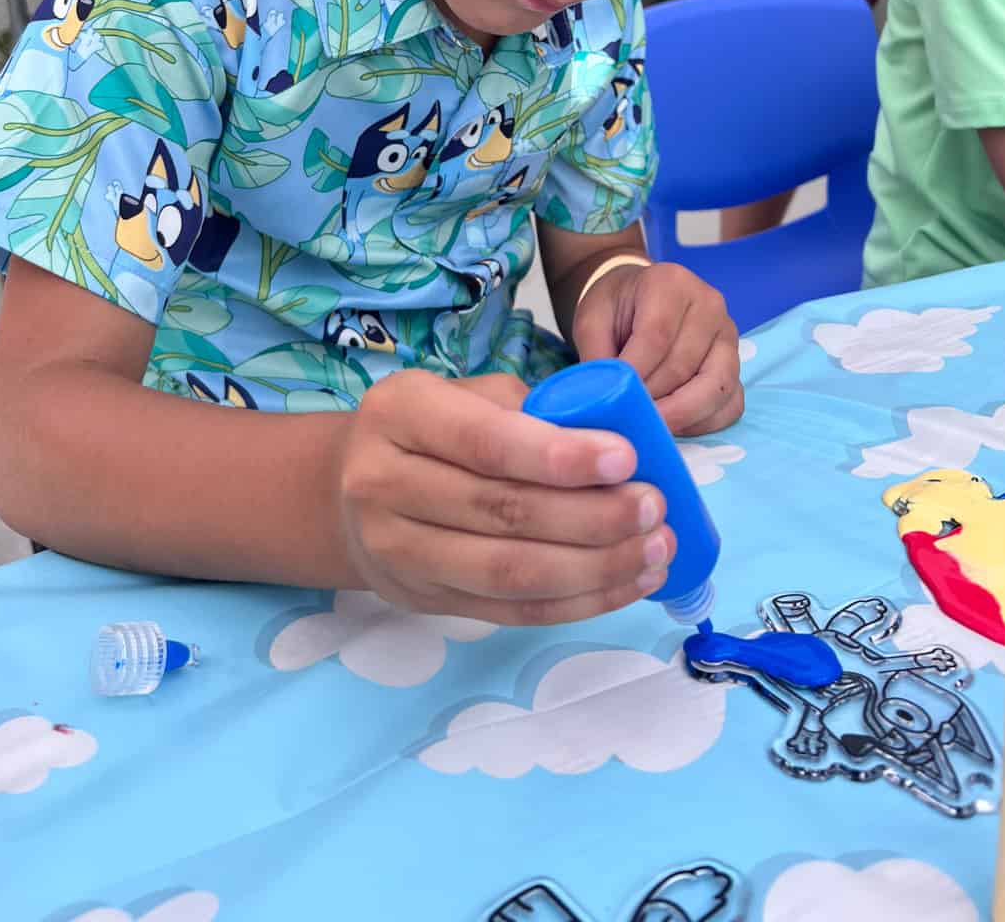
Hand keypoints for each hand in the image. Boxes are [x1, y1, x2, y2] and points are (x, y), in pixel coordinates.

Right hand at [337, 370, 674, 623]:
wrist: (349, 489)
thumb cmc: (433, 429)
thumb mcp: (467, 395)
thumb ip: (531, 412)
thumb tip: (621, 446)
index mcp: (400, 413)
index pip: (485, 442)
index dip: (559, 456)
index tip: (626, 458)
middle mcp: (385, 482)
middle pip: (503, 511)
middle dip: (592, 516)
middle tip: (654, 508)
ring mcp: (398, 550)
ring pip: (509, 572)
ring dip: (596, 567)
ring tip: (655, 551)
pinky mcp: (423, 600)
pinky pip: (510, 610)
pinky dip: (578, 602)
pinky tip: (625, 584)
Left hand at [572, 261, 743, 435]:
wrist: (637, 299)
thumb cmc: (615, 309)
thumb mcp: (591, 321)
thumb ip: (597, 357)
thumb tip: (607, 402)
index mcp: (670, 283)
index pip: (656, 337)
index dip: (636, 375)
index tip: (616, 399)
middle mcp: (709, 304)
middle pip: (685, 366)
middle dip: (654, 400)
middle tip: (629, 419)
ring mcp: (728, 336)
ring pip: (715, 388)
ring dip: (680, 416)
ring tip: (651, 427)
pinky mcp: (736, 365)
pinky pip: (731, 404)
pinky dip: (704, 424)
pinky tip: (676, 427)